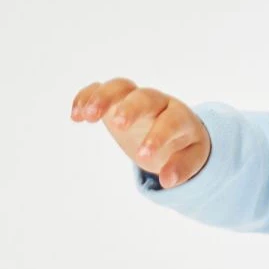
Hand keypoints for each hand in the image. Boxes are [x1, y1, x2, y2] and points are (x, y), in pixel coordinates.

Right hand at [70, 77, 210, 188]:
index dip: (158, 136)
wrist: (177, 130)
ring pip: (120, 87)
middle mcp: (158, 103)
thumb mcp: (191, 158)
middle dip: (131, 108)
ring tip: (86, 116)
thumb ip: (182, 168)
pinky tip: (75, 115)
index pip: (171, 121)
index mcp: (179, 116)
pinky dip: (87, 97)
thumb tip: (168, 181)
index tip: (143, 155)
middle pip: (144, 97)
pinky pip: (100, 89)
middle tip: (119, 125)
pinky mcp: (116, 100)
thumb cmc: (184, 144)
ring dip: (102, 97)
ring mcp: (135, 99)